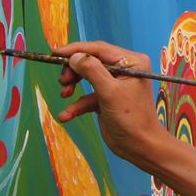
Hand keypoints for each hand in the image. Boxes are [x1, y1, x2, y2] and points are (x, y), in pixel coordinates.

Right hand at [53, 40, 165, 165]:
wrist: (140, 147)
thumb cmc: (132, 119)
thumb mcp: (110, 92)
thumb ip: (92, 71)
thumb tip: (74, 56)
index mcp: (131, 62)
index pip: (99, 48)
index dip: (76, 50)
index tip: (56, 53)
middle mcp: (124, 69)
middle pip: (91, 61)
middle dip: (74, 70)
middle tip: (63, 80)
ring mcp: (114, 84)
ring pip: (86, 77)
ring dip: (73, 85)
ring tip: (65, 94)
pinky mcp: (106, 99)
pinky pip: (87, 97)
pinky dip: (76, 105)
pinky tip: (65, 115)